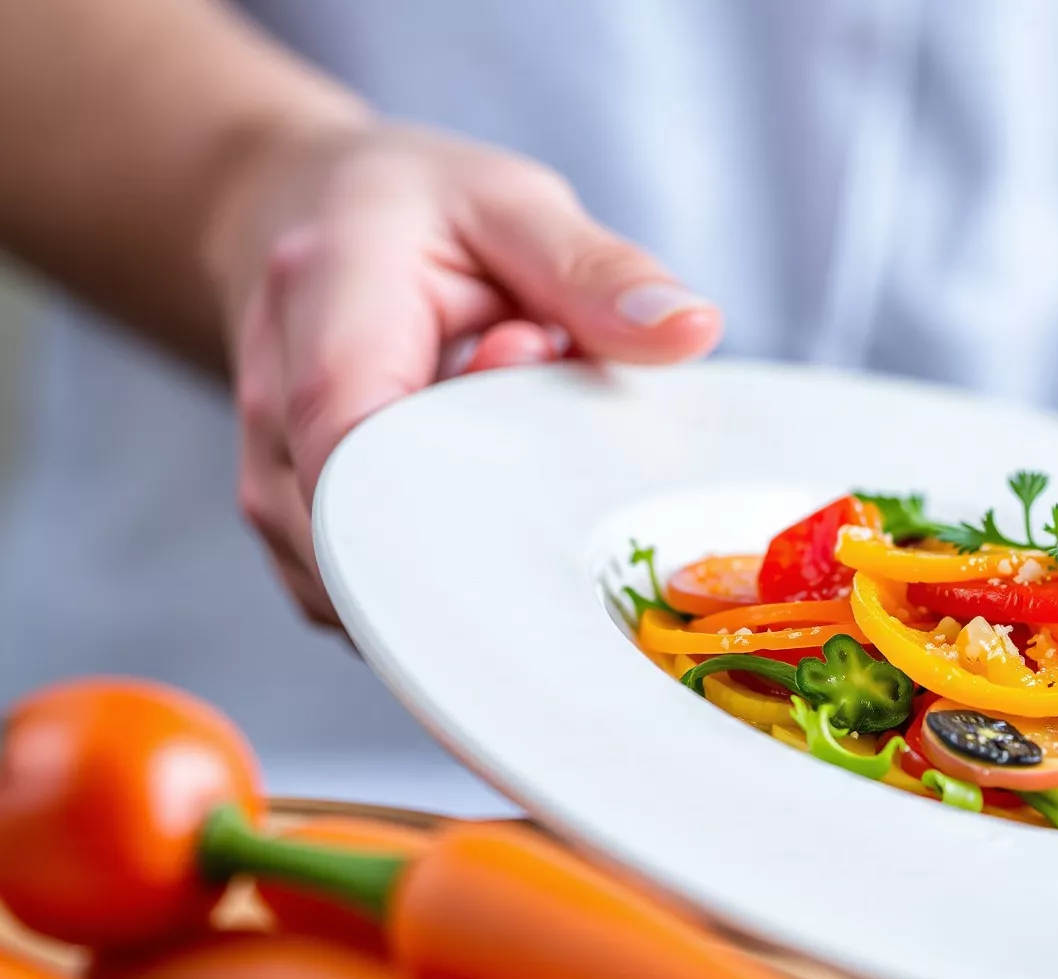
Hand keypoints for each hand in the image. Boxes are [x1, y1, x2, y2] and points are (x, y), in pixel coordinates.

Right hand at [206, 122, 721, 624]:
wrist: (304, 222)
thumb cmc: (413, 214)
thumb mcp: (513, 203)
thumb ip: (597, 271)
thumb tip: (694, 329)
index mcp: (321, 304)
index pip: (358, 443)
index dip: (462, 472)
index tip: (534, 407)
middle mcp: (272, 412)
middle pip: (373, 533)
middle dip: (484, 510)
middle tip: (526, 396)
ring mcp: (270, 490)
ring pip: (374, 585)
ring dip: (464, 540)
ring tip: (488, 430)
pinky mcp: (297, 544)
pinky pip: (374, 601)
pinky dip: (442, 566)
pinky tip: (465, 483)